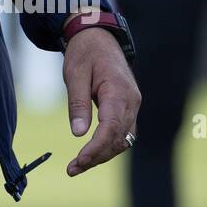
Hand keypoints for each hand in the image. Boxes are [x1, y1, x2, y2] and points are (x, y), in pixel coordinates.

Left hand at [62, 27, 139, 176]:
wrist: (98, 37)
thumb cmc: (85, 53)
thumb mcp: (75, 73)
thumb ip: (77, 103)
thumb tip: (78, 133)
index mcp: (119, 92)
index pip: (111, 128)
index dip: (96, 148)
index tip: (79, 161)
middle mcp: (131, 102)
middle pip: (119, 139)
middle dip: (97, 157)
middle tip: (73, 169)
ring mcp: (133, 105)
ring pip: (122, 139)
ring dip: (103, 154)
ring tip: (78, 165)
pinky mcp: (128, 108)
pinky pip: (122, 132)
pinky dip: (108, 145)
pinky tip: (91, 152)